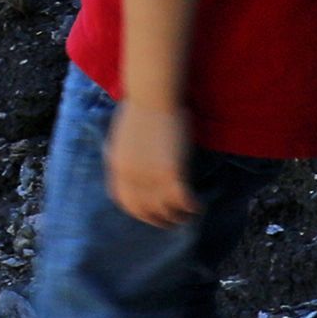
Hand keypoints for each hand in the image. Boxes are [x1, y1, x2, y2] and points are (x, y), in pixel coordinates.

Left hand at [104, 98, 197, 231]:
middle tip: (173, 221)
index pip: (124, 201)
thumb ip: (127, 154)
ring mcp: (150, 177)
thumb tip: (132, 161)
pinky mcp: (171, 173)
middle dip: (159, 220)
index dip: (138, 211)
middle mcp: (131, 177)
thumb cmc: (141, 108)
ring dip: (178, 216)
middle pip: (145, 211)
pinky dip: (192, 207)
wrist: (152, 96)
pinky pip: (183, 201)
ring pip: (166, 210)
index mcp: (117, 167)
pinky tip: (199, 206)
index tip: (150, 214)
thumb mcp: (124, 137)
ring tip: (188, 215)